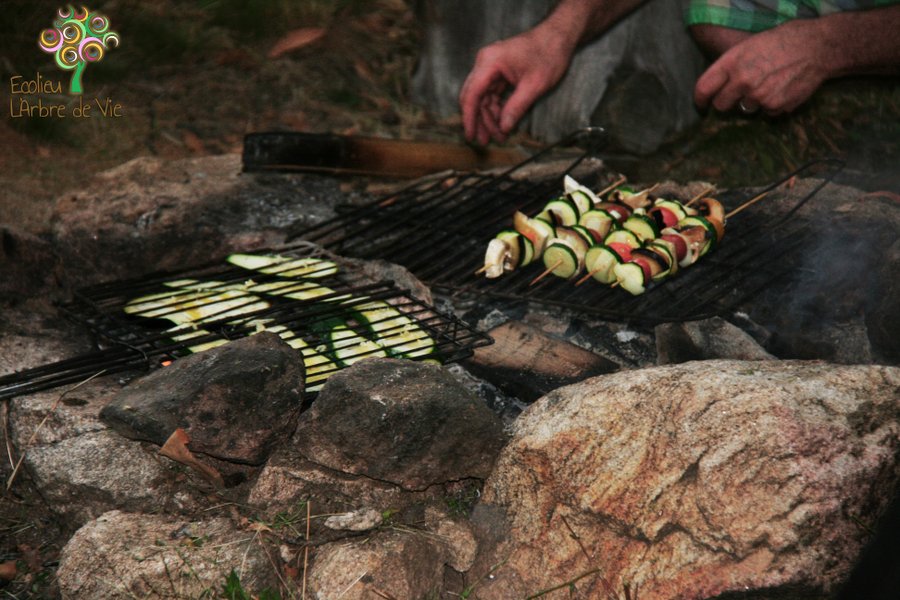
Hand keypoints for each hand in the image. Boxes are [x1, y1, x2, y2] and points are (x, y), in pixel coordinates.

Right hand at [459, 29, 573, 143]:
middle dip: (479, 120)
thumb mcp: (534, 85)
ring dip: (489, 117)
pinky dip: (496, 108)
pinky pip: (491, 93)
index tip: (470, 135)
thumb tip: (504, 128)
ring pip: (482, 98)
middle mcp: (485, 62)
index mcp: (489, 62)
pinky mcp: (498, 71)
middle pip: (474, 97)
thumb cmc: (549, 53)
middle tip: (485, 141)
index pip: (472, 94)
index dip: (469, 117)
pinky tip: (502, 122)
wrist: (559, 36)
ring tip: (498, 135)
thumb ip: (516, 107)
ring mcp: (491, 66)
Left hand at [694, 20, 828, 115]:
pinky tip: (781, 89)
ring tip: (768, 84)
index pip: (703, 88)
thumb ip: (731, 66)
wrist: (818, 47)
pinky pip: (765, 113)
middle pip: (721, 105)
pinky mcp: (775, 107)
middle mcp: (742, 80)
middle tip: (738, 93)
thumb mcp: (749, 45)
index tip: (701, 106)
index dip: (699, 100)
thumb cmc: (782, 42)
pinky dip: (771, 105)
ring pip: (744, 110)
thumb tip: (716, 86)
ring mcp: (758, 96)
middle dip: (726, 101)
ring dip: (751, 102)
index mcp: (732, 62)